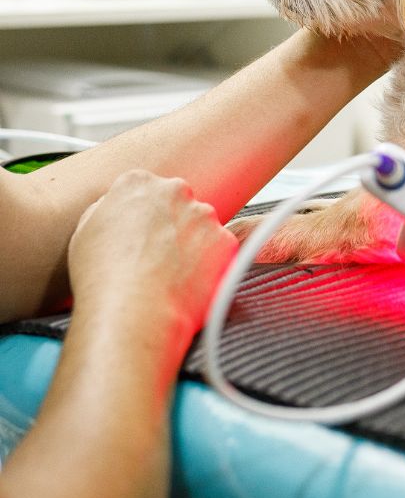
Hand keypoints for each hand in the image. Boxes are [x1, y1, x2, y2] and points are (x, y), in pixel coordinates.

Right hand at [68, 170, 236, 343]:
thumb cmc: (102, 279)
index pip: (145, 188)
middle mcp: (175, 191)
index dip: (142, 215)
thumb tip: (121, 210)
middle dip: (171, 224)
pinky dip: (210, 264)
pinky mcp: (225, 239)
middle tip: (156, 256)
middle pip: (177, 203)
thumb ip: (108, 209)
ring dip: (192, 244)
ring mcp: (204, 214)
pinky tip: (187, 282)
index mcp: (137, 183)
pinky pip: (220, 249)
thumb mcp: (85, 232)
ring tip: (169, 275)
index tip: (140, 235)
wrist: (132, 313)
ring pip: (201, 225)